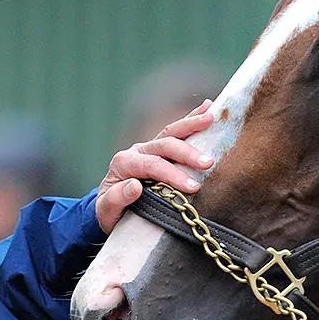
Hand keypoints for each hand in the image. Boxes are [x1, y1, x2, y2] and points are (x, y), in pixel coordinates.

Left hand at [96, 99, 215, 232]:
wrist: (109, 207)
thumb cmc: (109, 211)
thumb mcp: (106, 210)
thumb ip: (116, 199)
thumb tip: (135, 186)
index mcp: (123, 163)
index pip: (151, 165)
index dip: (172, 174)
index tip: (192, 187)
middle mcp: (136, 151)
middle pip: (164, 145)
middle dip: (187, 153)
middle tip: (208, 163)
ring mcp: (148, 148)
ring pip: (170, 131)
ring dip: (191, 124)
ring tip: (211, 118)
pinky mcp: (158, 150)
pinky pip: (175, 131)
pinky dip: (190, 120)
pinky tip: (207, 108)